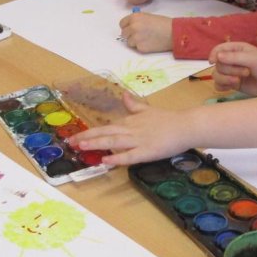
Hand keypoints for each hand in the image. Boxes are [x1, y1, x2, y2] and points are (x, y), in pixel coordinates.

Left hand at [67, 91, 192, 165]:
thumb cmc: (168, 119)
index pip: (105, 127)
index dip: (89, 132)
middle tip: (70, 143)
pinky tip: (106, 161)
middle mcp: (131, 130)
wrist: (186, 125)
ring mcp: (139, 140)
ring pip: (114, 142)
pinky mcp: (148, 151)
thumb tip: (123, 95)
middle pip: (105, 134)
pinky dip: (117, 158)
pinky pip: (130, 156)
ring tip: (81, 147)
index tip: (74, 137)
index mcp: (130, 121)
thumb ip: (134, 105)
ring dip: (97, 144)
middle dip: (87, 138)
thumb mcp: (148, 109)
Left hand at [119, 11, 172, 52]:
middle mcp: (133, 27)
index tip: (130, 29)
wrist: (173, 33)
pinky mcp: (140, 47)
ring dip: (135, 42)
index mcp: (134, 17)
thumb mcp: (148, 17)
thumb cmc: (163, 23)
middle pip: (124, 34)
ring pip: (129, 42)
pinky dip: (141, 47)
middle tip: (139, 35)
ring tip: (146, 39)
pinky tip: (150, 43)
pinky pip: (136, 48)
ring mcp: (136, 38)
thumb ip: (137, 21)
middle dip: (130, 35)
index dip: (126, 27)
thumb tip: (129, 26)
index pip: (122, 24)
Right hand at [210, 42, 256, 94]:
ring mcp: (231, 73)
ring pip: (216, 75)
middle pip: (218, 65)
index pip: (218, 50)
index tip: (213, 61)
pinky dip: (223, 87)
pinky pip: (218, 85)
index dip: (213, 55)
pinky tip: (232, 87)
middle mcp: (232, 60)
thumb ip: (234, 58)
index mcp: (236, 49)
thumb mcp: (251, 59)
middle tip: (246, 72)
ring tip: (238, 81)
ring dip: (226, 79)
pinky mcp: (232, 84)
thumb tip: (217, 57)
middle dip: (230, 70)